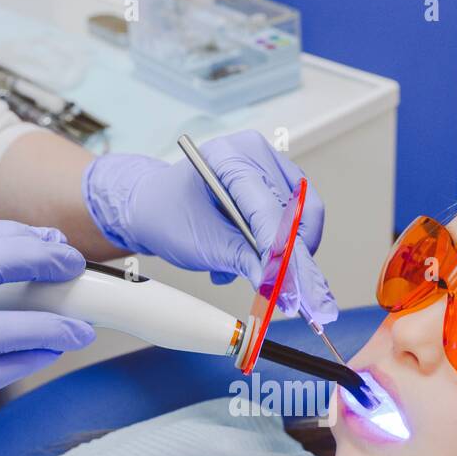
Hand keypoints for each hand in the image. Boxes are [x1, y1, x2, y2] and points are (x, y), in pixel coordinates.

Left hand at [82, 130, 336, 323]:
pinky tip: (252, 260)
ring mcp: (268, 165)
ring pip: (304, 218)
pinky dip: (280, 248)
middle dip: (300, 261)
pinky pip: (295, 220)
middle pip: (301, 211)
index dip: (285, 256)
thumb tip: (278, 289)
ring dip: (288, 255)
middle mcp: (255, 154)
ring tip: (258, 275)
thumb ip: (244, 263)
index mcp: (230, 158)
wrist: (151, 207)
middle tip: (305, 301)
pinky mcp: (275, 184)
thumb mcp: (202, 245)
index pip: (270, 211)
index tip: (295, 292)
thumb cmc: (167, 216)